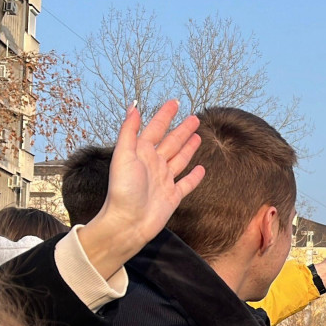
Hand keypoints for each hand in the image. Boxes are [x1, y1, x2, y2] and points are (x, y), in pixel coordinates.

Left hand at [78, 100, 205, 278]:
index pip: (155, 129)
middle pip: (171, 142)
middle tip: (195, 118)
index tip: (174, 102)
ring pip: (180, 160)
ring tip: (198, 136)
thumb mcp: (123, 156)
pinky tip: (201, 169)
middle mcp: (153, 165)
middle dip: (182, 130)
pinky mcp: (173, 197)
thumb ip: (129, 132)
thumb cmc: (123, 190)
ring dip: (188, 148)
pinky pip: (186, 184)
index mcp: (141, 153)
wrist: (128, 223)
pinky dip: (194, 177)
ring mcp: (164, 181)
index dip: (165, 115)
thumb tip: (133, 108)